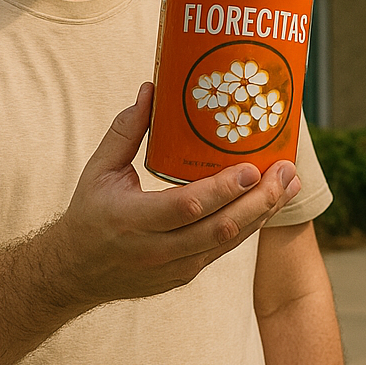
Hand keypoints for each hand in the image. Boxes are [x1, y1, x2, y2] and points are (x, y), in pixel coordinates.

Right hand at [55, 82, 300, 305]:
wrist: (75, 273)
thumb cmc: (90, 213)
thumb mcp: (98, 170)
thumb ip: (125, 130)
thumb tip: (152, 89)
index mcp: (131, 220)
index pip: (186, 207)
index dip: (222, 190)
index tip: (252, 168)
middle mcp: (155, 250)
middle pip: (219, 229)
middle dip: (260, 201)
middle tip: (286, 171)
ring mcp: (173, 268)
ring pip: (228, 242)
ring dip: (264, 213)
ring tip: (290, 183)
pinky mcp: (184, 276)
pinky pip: (223, 249)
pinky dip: (250, 226)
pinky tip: (270, 203)